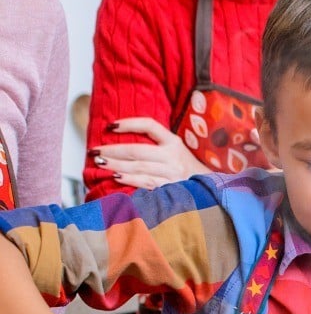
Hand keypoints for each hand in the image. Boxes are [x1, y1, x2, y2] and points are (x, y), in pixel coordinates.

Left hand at [90, 117, 210, 189]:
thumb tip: (121, 142)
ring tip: (100, 163)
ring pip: (139, 167)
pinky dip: (130, 180)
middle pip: (138, 150)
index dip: (129, 123)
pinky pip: (146, 183)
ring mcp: (172, 174)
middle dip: (113, 150)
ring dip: (116, 165)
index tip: (110, 126)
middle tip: (95, 151)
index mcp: (174, 142)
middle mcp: (173, 157)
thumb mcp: (176, 151)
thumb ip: (155, 144)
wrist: (210, 190)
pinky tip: (116, 177)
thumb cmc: (186, 169)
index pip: (150, 126)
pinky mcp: (170, 189)